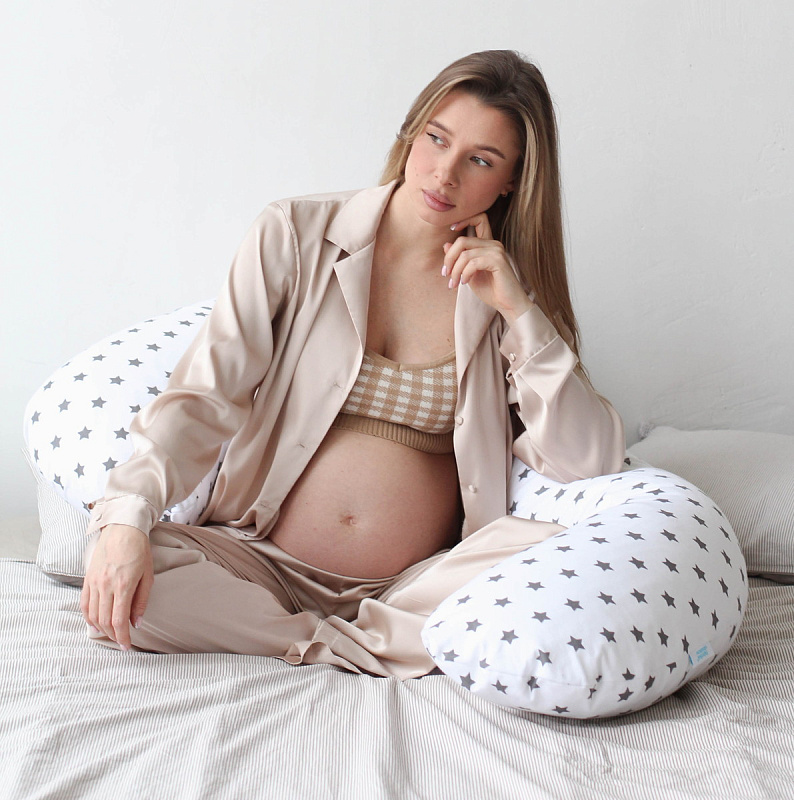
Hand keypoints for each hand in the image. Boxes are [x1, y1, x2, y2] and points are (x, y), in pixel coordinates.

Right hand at [81, 523, 152, 649]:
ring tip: (111, 634)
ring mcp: (94, 582)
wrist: (123, 529)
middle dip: (113, 635)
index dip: (122, 637)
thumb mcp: (148, 575)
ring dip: (101, 628)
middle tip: (121, 642)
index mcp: (123, 585)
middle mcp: (105, 586)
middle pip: (105, 620)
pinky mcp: (87, 578)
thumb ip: (141, 600)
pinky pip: (84, 603)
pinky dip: (88, 617)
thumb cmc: (140, 550)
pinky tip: (95, 624)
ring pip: (93, 614)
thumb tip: (136, 622)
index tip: (127, 646)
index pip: (119, 620)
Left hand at [442, 212, 533, 323]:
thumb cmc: (491, 290)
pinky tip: (465, 282)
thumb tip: (446, 245)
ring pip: (465, 254)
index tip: (452, 229)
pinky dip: (465, 273)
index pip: (479, 219)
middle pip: (462, 240)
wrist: (508, 304)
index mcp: (487, 244)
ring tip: (454, 283)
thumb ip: (460, 259)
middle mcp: (493, 244)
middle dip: (449, 258)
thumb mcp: (469, 273)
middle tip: (446, 274)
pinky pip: (473, 263)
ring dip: (455, 270)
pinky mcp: (498, 261)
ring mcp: (497, 251)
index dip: (464, 219)